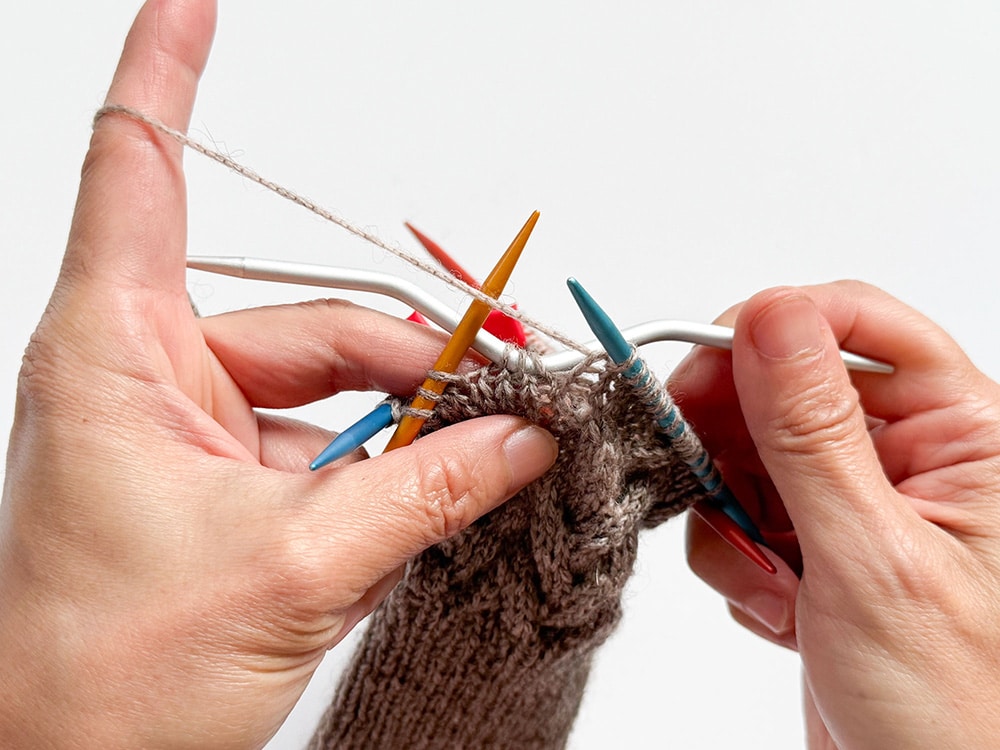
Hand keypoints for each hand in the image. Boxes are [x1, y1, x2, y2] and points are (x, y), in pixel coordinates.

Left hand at [0, 2, 556, 747]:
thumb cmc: (106, 680)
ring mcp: (201, 433)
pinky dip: (395, 465)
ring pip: (338, 389)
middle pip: (316, 321)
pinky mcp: (234, 484)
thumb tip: (524, 438)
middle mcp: (159, 375)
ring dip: (418, 420)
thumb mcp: (292, 569)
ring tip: (498, 452)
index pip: (141, 167)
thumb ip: (424, 491)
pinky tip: (446, 490)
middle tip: (518, 392)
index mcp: (121, 353)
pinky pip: (335, 446)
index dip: (169, 71)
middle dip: (421, 354)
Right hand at [674, 281, 999, 748]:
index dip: (772, 328)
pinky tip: (779, 610)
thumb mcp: (872, 558)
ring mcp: (855, 502)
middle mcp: (910, 456)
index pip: (859, 323)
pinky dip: (737, 557)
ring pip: (748, 449)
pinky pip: (740, 510)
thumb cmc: (956, 710)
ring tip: (769, 579)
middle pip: (786, 383)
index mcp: (963, 435)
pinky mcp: (814, 545)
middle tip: (701, 479)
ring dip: (733, 514)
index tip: (700, 366)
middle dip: (733, 435)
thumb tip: (768, 318)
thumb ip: (811, 433)